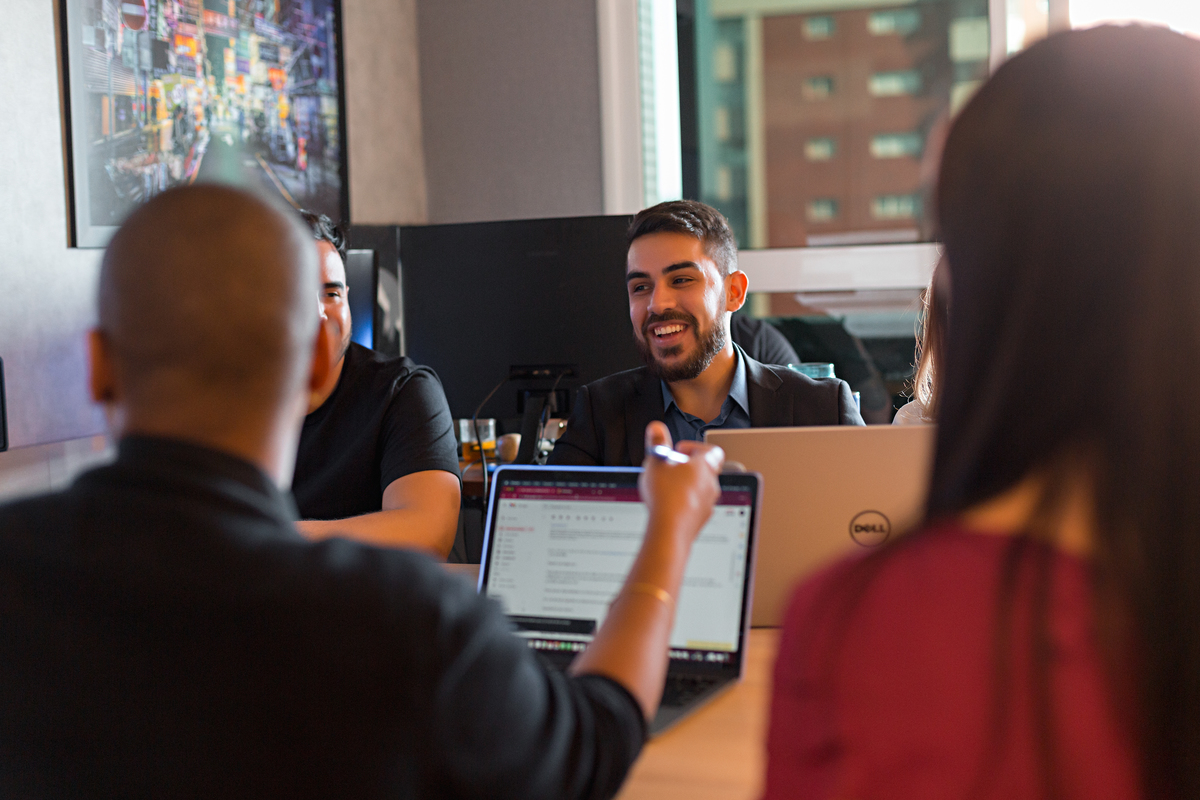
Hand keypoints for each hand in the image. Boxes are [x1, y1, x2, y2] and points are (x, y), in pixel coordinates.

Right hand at [638, 422, 723, 540]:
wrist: (670, 531)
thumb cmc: (666, 495)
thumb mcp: (656, 462)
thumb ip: (657, 442)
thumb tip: (656, 428)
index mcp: (705, 466)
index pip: (712, 451)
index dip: (695, 448)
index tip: (678, 451)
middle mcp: (711, 485)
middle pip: (703, 471)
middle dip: (684, 468)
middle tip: (666, 470)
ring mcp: (708, 504)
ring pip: (698, 490)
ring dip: (683, 487)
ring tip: (663, 490)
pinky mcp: (700, 521)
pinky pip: (693, 507)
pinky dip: (682, 504)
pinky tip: (665, 507)